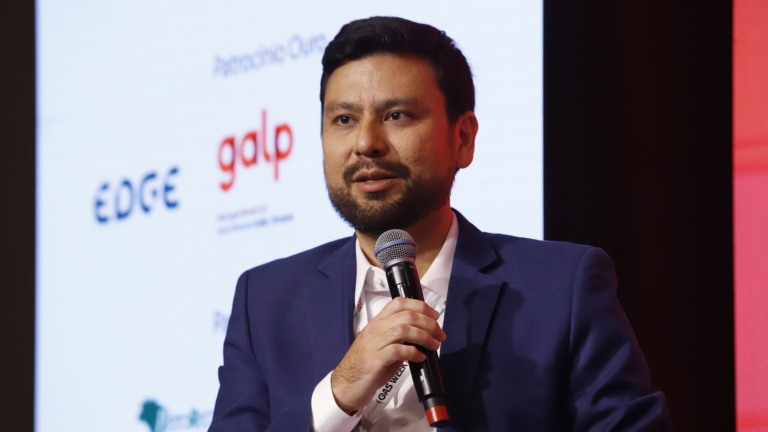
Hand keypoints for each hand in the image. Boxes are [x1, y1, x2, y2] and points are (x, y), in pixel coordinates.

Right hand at [330, 297, 445, 414]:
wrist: (346, 384)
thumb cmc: (365, 365)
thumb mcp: (382, 344)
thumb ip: (398, 337)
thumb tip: (423, 335)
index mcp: (377, 322)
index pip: (399, 303)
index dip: (420, 306)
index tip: (434, 315)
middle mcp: (376, 329)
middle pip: (407, 315)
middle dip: (428, 323)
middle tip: (439, 334)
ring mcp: (374, 344)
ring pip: (404, 329)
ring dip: (424, 336)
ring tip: (434, 345)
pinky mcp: (375, 360)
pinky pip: (397, 350)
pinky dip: (413, 352)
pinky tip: (420, 357)